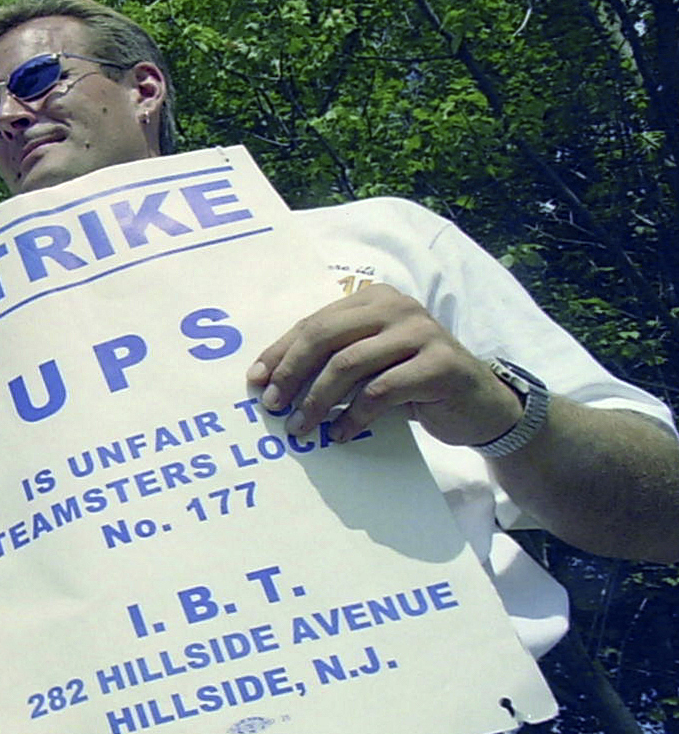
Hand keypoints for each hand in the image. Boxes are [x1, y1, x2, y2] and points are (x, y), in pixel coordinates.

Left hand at [247, 283, 521, 446]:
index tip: (255, 382)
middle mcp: (397, 307)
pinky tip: (341, 434)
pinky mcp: (440, 364)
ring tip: (301, 428)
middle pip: (325, 337)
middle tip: (273, 406)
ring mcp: (422, 332)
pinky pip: (380, 391)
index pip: (314, 323)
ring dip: (317, 401)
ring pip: (349, 364)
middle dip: (292, 374)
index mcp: (373, 299)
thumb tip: (268, 382)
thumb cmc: (412, 382)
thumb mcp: (368, 365)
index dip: (280, 353)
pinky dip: (353, 416)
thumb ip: (330, 361)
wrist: (478, 404)